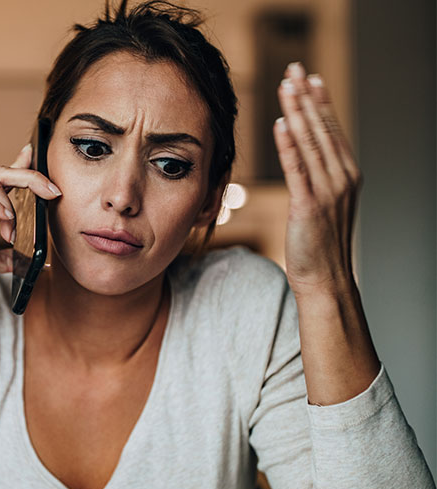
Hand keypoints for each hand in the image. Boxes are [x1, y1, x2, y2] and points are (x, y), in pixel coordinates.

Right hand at [0, 144, 61, 301]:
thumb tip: (31, 262)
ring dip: (11, 206)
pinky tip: (6, 220)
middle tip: (53, 191)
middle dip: (30, 178)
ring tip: (14, 232)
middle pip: (0, 174)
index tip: (47, 171)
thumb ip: (4, 257)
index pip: (0, 179)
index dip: (22, 167)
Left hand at [273, 62, 361, 296]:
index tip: (309, 79)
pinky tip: (283, 123)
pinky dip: (290, 144)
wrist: (326, 278)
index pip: (331, 131)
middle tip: (295, 69)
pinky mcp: (310, 205)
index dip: (319, 102)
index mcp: (346, 175)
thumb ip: (318, 180)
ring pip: (311, 142)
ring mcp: (328, 191)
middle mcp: (342, 178)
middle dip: (307, 96)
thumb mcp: (324, 206)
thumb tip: (304, 161)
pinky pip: (298, 169)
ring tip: (286, 85)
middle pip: (322, 128)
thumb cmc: (320, 246)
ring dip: (297, 111)